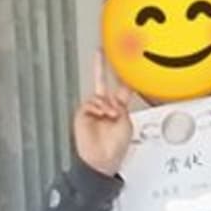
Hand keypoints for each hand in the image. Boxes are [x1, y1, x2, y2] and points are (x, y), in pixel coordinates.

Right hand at [73, 51, 134, 176]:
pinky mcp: (83, 113)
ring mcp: (94, 109)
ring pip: (99, 95)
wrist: (101, 159)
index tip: (127, 63)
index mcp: (119, 108)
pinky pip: (90, 103)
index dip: (125, 77)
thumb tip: (114, 101)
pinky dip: (98, 108)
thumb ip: (122, 109)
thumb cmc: (116, 147)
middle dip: (101, 67)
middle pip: (103, 82)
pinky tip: (102, 114)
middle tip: (100, 52)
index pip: (122, 88)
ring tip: (110, 115)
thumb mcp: (127, 124)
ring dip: (107, 105)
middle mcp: (106, 106)